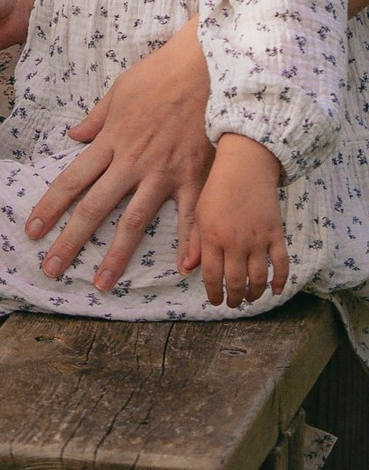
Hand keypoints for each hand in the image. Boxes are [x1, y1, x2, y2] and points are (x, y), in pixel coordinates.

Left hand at [24, 23, 212, 287]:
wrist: (206, 67)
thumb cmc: (160, 75)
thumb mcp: (118, 90)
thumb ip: (96, 118)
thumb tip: (75, 136)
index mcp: (110, 142)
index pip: (71, 180)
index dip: (49, 208)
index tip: (32, 231)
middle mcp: (132, 163)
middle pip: (94, 208)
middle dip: (69, 241)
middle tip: (50, 269)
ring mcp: (164, 173)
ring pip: (134, 221)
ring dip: (116, 255)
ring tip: (100, 283)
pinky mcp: (194, 176)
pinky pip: (191, 215)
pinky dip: (188, 244)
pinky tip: (183, 270)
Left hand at [190, 135, 288, 307]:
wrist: (245, 167)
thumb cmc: (217, 189)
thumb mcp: (199, 214)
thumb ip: (195, 243)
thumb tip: (187, 271)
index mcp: (212, 238)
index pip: (212, 277)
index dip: (214, 294)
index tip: (215, 301)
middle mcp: (235, 242)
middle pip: (236, 282)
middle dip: (234, 298)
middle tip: (233, 303)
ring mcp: (257, 239)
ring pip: (258, 278)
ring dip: (254, 294)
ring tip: (250, 298)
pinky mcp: (275, 234)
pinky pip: (281, 263)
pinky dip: (280, 280)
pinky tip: (275, 290)